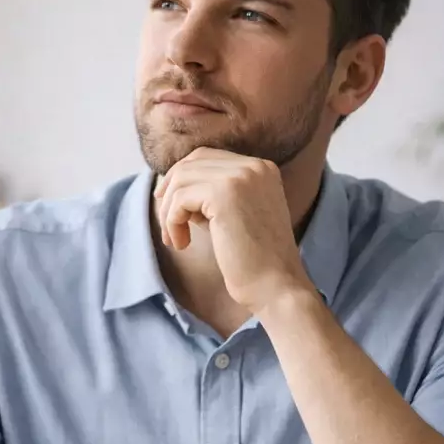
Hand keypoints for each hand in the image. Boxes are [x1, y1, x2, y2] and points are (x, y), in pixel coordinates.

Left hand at [153, 148, 311, 309]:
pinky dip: (172, 222)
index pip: (207, 157)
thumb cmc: (254, 261)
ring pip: (181, 179)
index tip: (171, 206)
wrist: (276, 287)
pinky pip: (179, 199)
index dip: (182, 179)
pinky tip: (182, 245)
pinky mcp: (224, 194)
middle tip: (167, 224)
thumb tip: (172, 186)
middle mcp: (254, 166)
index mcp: (262, 168)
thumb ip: (213, 195)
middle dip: (171, 192)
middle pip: (191, 163)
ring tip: (176, 240)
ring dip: (169, 212)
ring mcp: (241, 176)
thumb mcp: (235, 216)